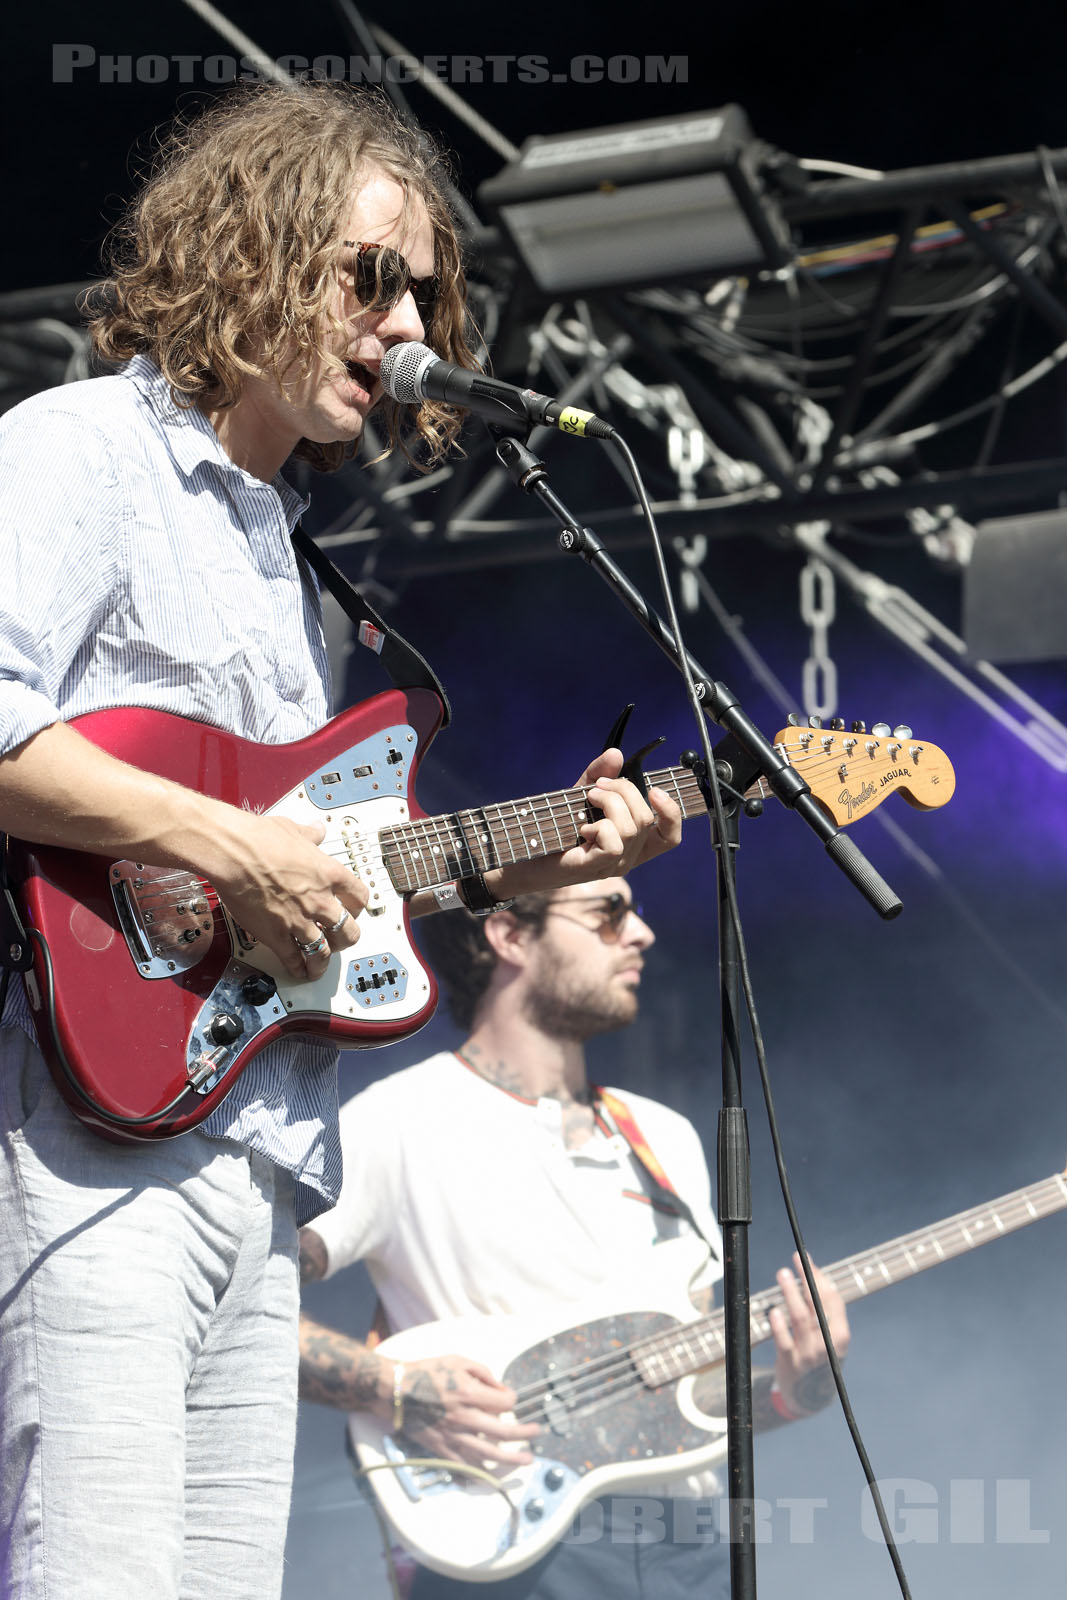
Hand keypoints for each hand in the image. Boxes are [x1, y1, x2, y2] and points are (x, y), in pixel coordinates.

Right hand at [204, 809, 367, 980]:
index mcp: (329, 874)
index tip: (354, 909)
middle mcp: (320, 901)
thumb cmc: (259, 839)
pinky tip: (299, 971)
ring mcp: (300, 921)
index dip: (358, 906)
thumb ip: (310, 835)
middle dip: (347, 938)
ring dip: (324, 961)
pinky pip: (294, 959)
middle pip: (349, 931)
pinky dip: (298, 968)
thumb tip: (316, 830)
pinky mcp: (276, 935)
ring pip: (324, 951)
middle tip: (341, 939)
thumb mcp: (293, 829)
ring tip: (320, 965)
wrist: (233, 854)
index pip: (360, 897)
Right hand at [393, 1354, 539, 1468]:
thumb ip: (483, 1372)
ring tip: (525, 1460)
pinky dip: (481, 1473)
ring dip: (510, 1459)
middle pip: (503, 1432)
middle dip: (524, 1433)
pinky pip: (465, 1466)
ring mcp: (453, 1437)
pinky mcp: (441, 1449)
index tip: (510, 1398)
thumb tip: (501, 1388)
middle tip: (536, 1433)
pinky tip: (493, 1474)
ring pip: (488, 1455)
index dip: (512, 1399)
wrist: (395, 1391)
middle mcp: (464, 1418)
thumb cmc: (427, 1372)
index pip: (505, 1402)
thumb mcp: (458, 1360)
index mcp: (469, 1393)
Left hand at [489, 747, 681, 898]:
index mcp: (631, 843)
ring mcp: (613, 866)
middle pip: (648, 818)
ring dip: (610, 802)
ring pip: (633, 827)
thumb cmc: (552, 829)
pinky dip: (599, 826)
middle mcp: (628, 857)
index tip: (654, 790)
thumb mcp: (579, 795)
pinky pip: (614, 842)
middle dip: (624, 790)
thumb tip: (616, 755)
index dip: (672, 812)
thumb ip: (599, 775)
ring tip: (588, 801)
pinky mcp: (594, 868)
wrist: (519, 856)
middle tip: (597, 787)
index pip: (669, 836)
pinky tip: (582, 829)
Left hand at [768, 1253, 849, 1418]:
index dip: (819, 1277)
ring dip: (791, 1294)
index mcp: (841, 1336)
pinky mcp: (791, 1363)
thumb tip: (812, 1276)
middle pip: (817, 1305)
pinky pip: (784, 1340)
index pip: (833, 1300)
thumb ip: (825, 1313)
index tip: (807, 1261)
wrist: (810, 1396)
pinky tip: (774, 1311)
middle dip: (807, 1278)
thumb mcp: (832, 1339)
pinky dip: (779, 1325)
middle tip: (797, 1259)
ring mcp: (809, 1354)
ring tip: (783, 1274)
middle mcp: (827, 1345)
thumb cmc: (820, 1357)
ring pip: (800, 1318)